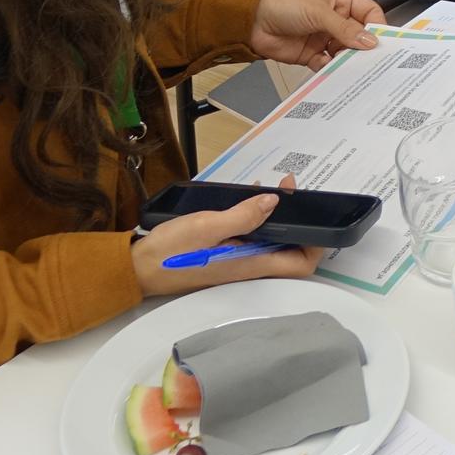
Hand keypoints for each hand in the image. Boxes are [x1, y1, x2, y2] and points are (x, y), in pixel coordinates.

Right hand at [132, 192, 324, 297]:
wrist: (137, 267)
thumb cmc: (171, 250)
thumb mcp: (207, 226)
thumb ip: (242, 216)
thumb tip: (274, 202)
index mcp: (251, 264)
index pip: (301, 263)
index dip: (316, 243)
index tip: (316, 214)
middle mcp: (249, 266)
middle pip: (290, 249)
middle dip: (299, 220)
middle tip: (290, 188)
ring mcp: (237, 261)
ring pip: (271, 240)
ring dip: (277, 215)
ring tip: (275, 186)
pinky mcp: (225, 254)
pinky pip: (251, 236)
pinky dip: (256, 217)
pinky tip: (248, 196)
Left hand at [250, 0, 383, 68]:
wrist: (252, 21)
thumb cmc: (285, 4)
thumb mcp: (319, 12)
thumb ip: (345, 29)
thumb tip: (370, 42)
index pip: (369, 12)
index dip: (377, 27)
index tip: (384, 43)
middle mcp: (337, 17)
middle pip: (360, 35)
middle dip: (365, 48)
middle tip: (375, 61)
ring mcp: (326, 37)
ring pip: (346, 52)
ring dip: (350, 60)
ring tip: (356, 70)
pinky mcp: (314, 54)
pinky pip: (329, 64)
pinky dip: (333, 70)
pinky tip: (336, 73)